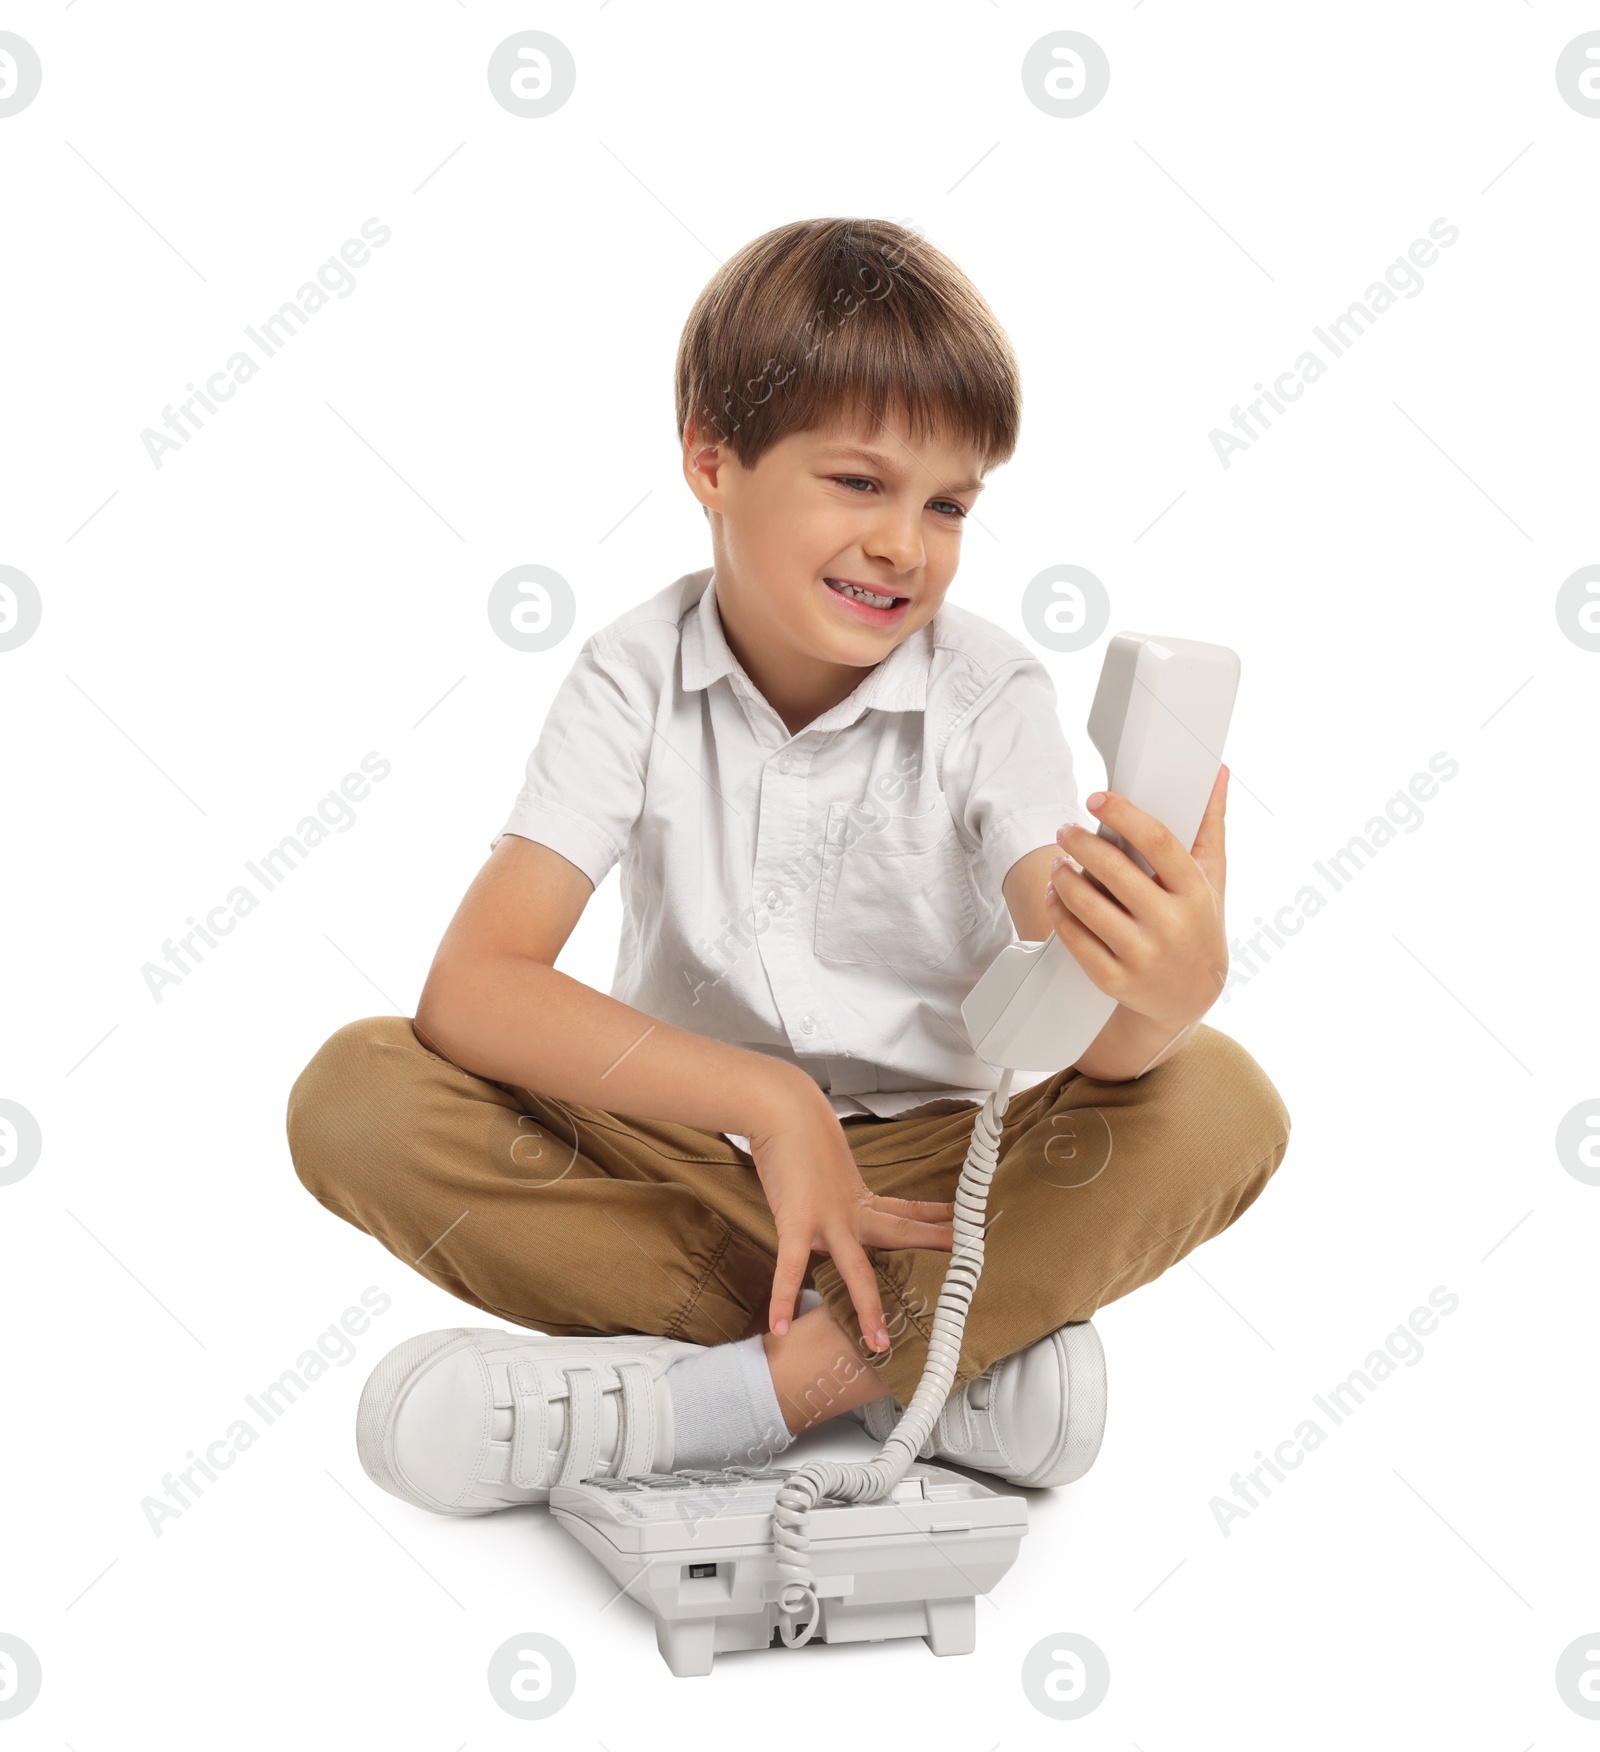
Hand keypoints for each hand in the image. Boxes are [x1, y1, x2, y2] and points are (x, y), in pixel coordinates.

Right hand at [743, 1082, 955, 1351]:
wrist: (783, 1110)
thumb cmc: (799, 1132)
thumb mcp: (826, 1167)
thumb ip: (831, 1194)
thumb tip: (825, 1209)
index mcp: (858, 1198)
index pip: (907, 1210)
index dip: (936, 1219)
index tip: (964, 1225)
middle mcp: (850, 1211)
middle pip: (900, 1236)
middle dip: (932, 1250)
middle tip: (967, 1272)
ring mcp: (827, 1219)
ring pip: (855, 1269)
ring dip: (868, 1307)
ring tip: (879, 1343)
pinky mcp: (797, 1221)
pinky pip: (791, 1267)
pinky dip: (783, 1298)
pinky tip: (779, 1326)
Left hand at [1045, 764, 1229, 1031]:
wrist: (1190, 998)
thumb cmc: (1199, 926)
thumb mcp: (1213, 879)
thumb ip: (1211, 825)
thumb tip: (1219, 773)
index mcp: (1195, 893)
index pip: (1158, 842)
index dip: (1123, 815)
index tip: (1095, 798)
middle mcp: (1171, 924)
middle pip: (1114, 870)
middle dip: (1080, 843)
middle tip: (1065, 830)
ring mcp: (1143, 955)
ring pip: (1087, 905)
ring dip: (1063, 876)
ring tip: (1058, 862)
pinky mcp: (1115, 979)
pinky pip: (1075, 938)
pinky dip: (1058, 911)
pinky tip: (1055, 894)